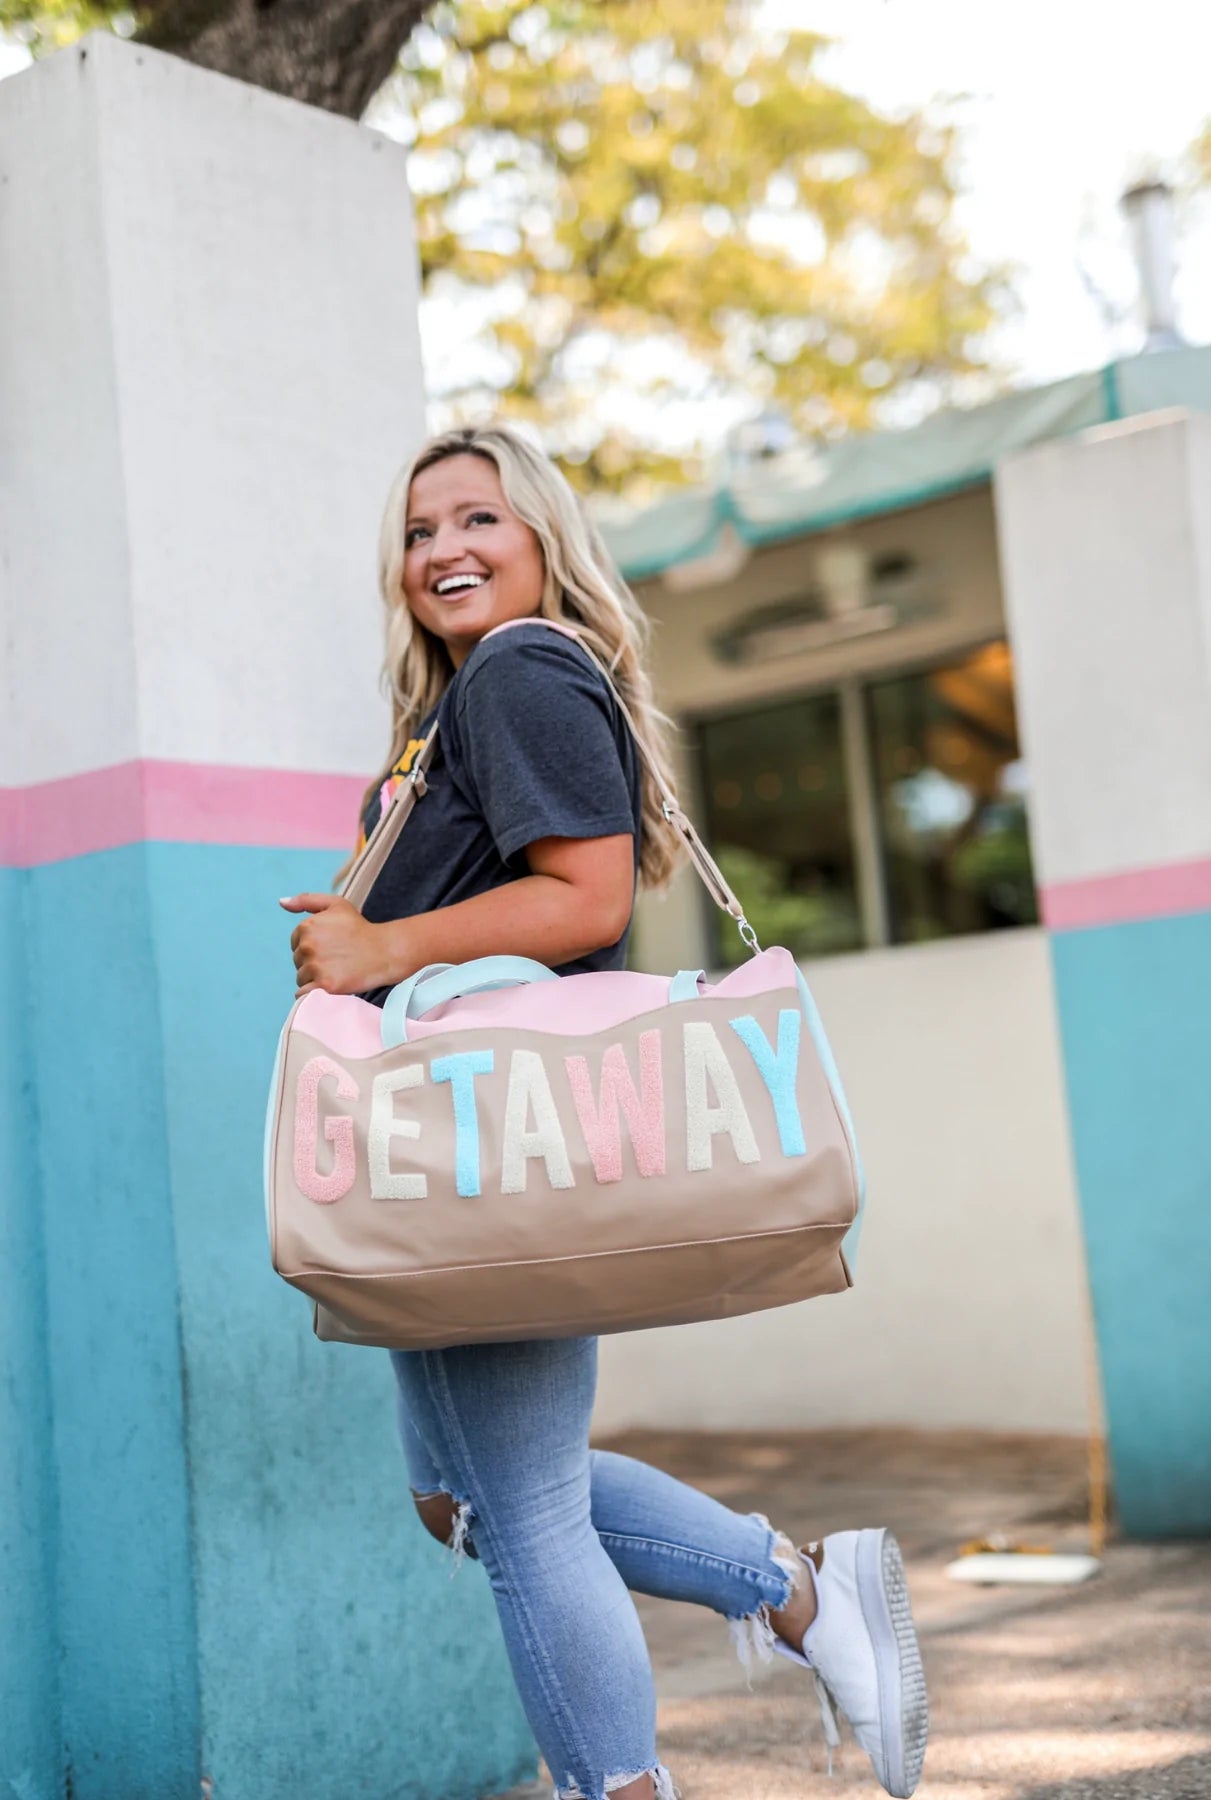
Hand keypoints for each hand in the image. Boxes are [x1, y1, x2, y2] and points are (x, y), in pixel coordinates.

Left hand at [279, 894, 393, 996]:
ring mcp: (316, 966)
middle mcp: (308, 946)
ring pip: (301, 979)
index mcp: (306, 927)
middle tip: (337, 960)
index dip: (313, 948)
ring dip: (315, 979)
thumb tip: (282, 902)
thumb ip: (306, 900)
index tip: (331, 947)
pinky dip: (313, 994)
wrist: (385, 951)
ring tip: (337, 972)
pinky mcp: (324, 985)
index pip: (296, 945)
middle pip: (298, 963)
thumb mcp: (336, 905)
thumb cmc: (360, 928)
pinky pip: (304, 995)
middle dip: (314, 963)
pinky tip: (329, 987)